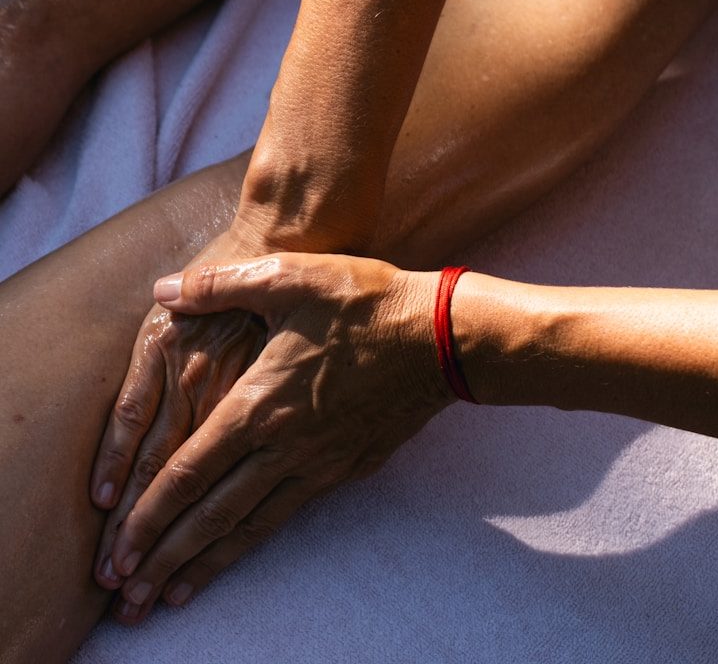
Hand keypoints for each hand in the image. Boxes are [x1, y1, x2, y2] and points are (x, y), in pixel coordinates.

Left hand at [104, 252, 449, 621]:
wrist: (443, 337)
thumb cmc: (365, 301)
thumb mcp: (291, 275)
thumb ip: (220, 285)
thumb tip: (163, 290)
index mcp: (259, 403)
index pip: (187, 473)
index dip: (146, 517)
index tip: (116, 554)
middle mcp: (282, 446)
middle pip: (210, 516)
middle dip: (162, 559)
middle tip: (125, 600)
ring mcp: (317, 464)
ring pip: (248, 527)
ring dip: (203, 565)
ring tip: (167, 597)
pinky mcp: (346, 469)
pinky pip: (287, 517)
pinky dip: (252, 544)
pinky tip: (239, 551)